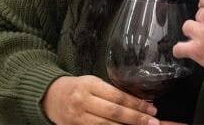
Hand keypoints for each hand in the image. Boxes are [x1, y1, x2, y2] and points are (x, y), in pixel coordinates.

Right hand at [43, 75, 159, 124]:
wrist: (50, 98)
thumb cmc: (77, 88)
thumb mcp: (92, 83)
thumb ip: (111, 92)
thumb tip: (138, 102)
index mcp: (89, 85)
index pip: (117, 96)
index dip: (136, 104)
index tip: (152, 108)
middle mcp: (83, 102)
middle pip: (115, 113)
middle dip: (137, 118)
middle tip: (153, 121)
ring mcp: (78, 118)